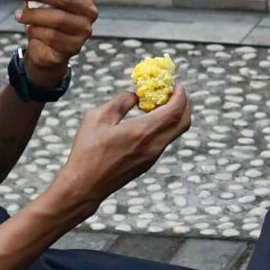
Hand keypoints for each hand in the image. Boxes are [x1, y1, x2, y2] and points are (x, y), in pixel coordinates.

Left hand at [14, 0, 98, 85]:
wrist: (48, 48)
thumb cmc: (45, 18)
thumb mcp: (35, 0)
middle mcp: (90, 11)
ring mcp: (84, 30)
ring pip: (58, 18)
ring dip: (34, 15)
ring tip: (18, 15)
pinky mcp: (75, 46)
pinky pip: (52, 36)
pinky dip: (36, 31)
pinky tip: (29, 30)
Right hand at [57, 84, 193, 207]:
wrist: (85, 185)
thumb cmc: (87, 151)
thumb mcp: (98, 118)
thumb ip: (120, 103)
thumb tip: (136, 95)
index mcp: (143, 131)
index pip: (176, 109)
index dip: (180, 94)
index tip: (173, 83)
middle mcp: (154, 145)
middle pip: (184, 121)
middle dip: (183, 103)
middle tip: (170, 92)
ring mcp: (153, 156)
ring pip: (176, 132)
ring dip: (173, 115)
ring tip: (155, 104)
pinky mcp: (148, 163)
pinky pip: (165, 140)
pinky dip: (164, 126)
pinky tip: (146, 120)